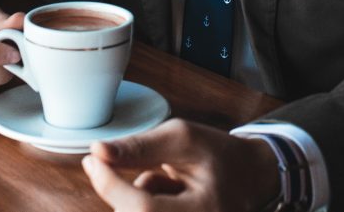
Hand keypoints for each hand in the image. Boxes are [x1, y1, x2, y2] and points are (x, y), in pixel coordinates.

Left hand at [82, 119, 280, 211]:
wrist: (250, 177)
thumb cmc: (220, 155)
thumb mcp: (184, 138)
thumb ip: (140, 147)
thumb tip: (98, 152)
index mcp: (205, 210)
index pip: (142, 207)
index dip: (109, 184)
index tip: (93, 160)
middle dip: (127, 191)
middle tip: (152, 168)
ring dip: (139, 199)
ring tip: (171, 184)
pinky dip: (146, 206)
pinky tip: (170, 198)